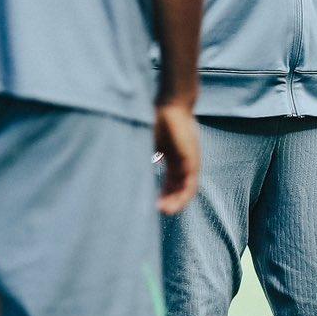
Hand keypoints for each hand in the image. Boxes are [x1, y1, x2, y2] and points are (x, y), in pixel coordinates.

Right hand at [153, 100, 201, 215]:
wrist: (172, 103)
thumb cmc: (158, 118)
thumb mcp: (149, 143)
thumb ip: (143, 157)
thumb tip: (124, 171)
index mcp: (174, 157)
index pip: (171, 181)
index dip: (162, 194)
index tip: (151, 204)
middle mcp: (184, 162)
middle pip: (178, 188)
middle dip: (169, 201)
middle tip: (157, 211)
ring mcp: (190, 162)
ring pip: (185, 190)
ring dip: (175, 203)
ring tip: (164, 212)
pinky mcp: (193, 162)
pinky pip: (190, 186)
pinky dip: (181, 197)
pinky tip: (171, 205)